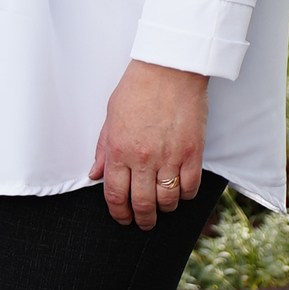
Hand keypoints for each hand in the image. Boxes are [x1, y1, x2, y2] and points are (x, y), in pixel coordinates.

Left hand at [92, 59, 208, 228]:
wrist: (170, 68)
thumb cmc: (138, 87)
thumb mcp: (111, 116)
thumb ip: (103, 149)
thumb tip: (95, 175)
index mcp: (119, 150)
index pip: (116, 195)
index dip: (119, 213)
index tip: (123, 218)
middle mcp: (143, 158)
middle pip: (142, 204)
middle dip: (142, 219)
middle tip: (144, 222)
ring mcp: (170, 157)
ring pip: (167, 200)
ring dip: (164, 209)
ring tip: (163, 207)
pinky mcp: (193, 153)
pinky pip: (190, 187)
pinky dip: (185, 195)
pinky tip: (181, 191)